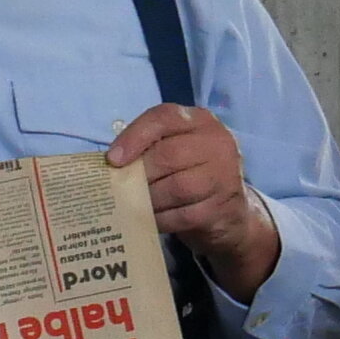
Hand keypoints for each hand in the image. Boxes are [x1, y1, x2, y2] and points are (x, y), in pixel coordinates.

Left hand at [108, 103, 277, 295]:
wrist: (229, 214)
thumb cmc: (191, 175)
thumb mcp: (176, 151)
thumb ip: (150, 148)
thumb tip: (110, 163)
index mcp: (200, 121)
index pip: (164, 118)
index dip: (134, 137)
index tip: (112, 160)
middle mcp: (217, 143)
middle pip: (169, 155)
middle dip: (139, 174)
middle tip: (121, 189)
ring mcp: (224, 176)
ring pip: (176, 187)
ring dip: (148, 199)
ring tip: (132, 205)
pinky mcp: (221, 208)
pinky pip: (182, 215)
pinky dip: (160, 219)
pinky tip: (148, 221)